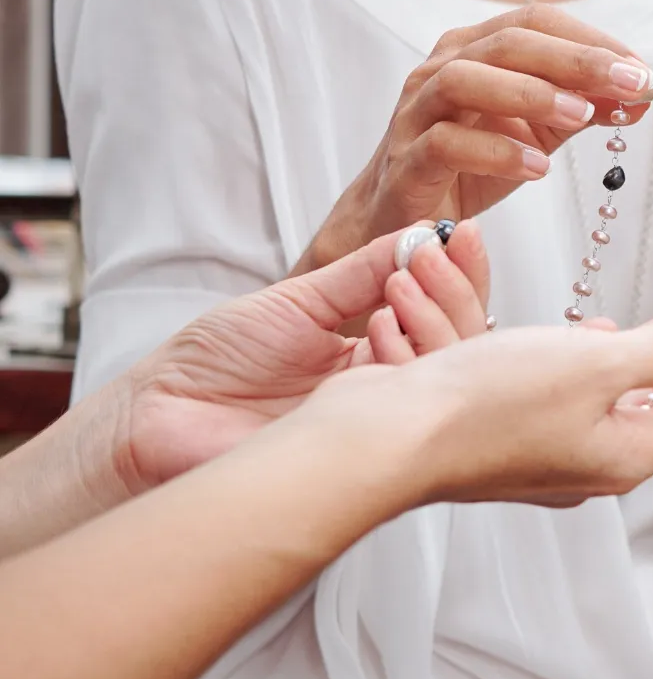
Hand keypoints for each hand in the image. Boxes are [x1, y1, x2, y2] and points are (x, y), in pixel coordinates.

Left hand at [118, 222, 490, 491]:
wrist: (162, 408)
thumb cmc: (218, 358)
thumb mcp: (301, 300)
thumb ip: (363, 272)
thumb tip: (422, 233)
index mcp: (377, 352)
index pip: (445, 314)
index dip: (463, 274)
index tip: (462, 231)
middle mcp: (387, 387)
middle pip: (464, 348)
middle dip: (459, 293)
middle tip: (434, 255)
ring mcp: (377, 418)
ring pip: (448, 379)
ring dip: (437, 321)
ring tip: (401, 286)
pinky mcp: (358, 447)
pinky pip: (410, 412)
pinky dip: (406, 360)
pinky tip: (380, 330)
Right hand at [296, 314, 652, 508]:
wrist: (387, 435)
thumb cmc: (483, 408)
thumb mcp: (594, 366)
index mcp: (621, 456)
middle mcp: (585, 463)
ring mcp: (542, 453)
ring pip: (604, 405)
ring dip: (624, 361)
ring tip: (629, 323)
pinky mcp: (503, 434)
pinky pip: (557, 399)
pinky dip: (572, 365)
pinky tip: (561, 337)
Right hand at [307, 4, 652, 268]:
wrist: (404, 218)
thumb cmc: (470, 166)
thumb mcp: (535, 132)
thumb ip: (580, 109)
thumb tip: (638, 95)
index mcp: (474, 50)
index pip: (535, 22)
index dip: (590, 39)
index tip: (640, 69)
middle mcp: (440, 69)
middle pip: (506, 42)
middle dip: (573, 60)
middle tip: (628, 83)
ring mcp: (416, 111)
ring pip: (466, 80)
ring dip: (531, 93)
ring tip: (582, 117)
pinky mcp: (406, 159)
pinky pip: (446, 143)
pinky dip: (496, 151)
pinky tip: (536, 167)